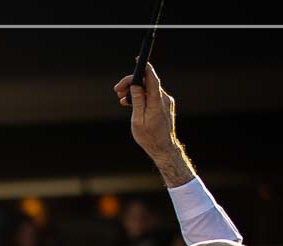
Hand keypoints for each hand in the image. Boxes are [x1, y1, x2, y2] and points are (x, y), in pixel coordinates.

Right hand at [113, 63, 194, 185]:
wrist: (163, 148)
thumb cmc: (149, 137)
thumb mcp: (138, 120)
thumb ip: (137, 101)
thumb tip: (136, 85)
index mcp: (157, 102)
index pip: (152, 79)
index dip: (145, 68)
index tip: (138, 59)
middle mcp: (163, 99)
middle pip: (147, 83)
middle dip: (132, 84)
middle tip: (117, 91)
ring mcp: (165, 102)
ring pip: (148, 90)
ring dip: (135, 91)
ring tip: (121, 99)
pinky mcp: (164, 106)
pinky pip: (151, 96)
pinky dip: (141, 97)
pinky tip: (130, 103)